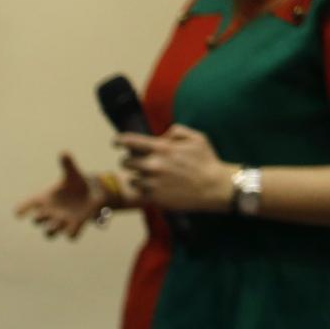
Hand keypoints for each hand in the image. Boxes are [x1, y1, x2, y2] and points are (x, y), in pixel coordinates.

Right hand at [14, 153, 108, 239]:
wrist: (93, 193)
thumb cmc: (77, 183)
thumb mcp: (73, 174)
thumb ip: (68, 165)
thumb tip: (64, 152)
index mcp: (45, 199)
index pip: (28, 205)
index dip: (22, 209)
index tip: (18, 213)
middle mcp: (50, 212)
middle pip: (37, 220)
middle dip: (39, 218)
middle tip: (45, 213)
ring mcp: (61, 222)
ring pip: (50, 232)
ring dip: (52, 228)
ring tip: (60, 220)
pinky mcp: (75, 226)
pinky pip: (70, 236)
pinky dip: (71, 232)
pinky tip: (74, 225)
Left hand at [117, 126, 234, 213]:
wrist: (214, 188)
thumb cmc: (206, 162)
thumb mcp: (197, 138)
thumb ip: (176, 131)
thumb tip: (161, 136)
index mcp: (162, 148)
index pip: (130, 141)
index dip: (119, 140)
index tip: (115, 142)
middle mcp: (153, 165)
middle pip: (126, 161)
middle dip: (131, 160)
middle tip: (142, 162)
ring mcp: (152, 183)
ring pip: (132, 177)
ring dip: (139, 176)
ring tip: (156, 176)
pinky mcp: (153, 198)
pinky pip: (139, 191)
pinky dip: (145, 189)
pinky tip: (159, 186)